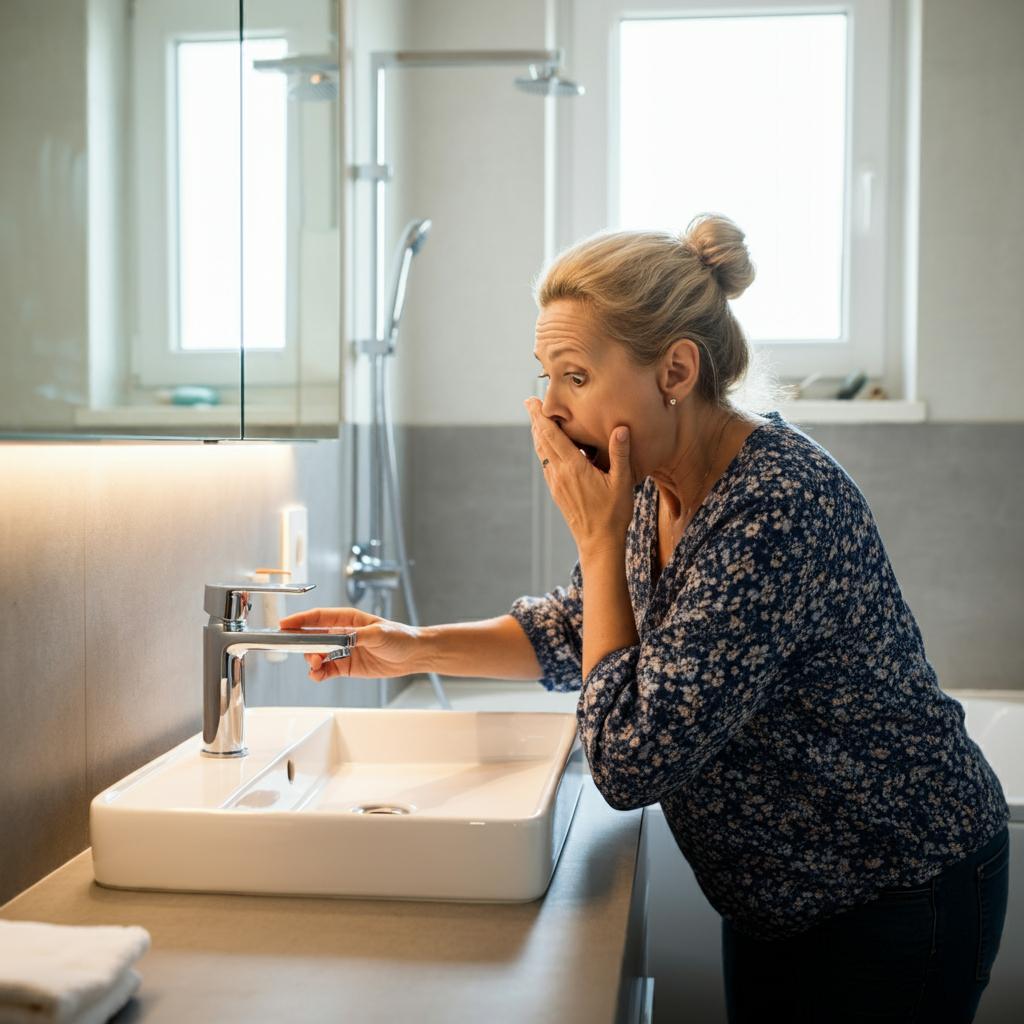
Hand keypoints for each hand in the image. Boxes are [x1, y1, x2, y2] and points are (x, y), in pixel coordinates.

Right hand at [277, 607, 421, 681]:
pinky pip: (326, 670)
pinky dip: (319, 674)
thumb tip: (342, 639)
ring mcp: (343, 650)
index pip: (319, 617)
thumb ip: (358, 636)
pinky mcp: (346, 666)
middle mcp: (342, 633)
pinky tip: (318, 676)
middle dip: (302, 644)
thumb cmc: (399, 636)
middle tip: (300, 651)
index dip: (300, 620)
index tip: (284, 624)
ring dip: (312, 661)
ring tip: (316, 666)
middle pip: (313, 637)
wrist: (413, 655)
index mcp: (348, 619)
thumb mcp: (380, 633)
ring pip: (317, 655)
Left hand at [525, 397, 633, 558]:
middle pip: (541, 441)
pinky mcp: (557, 492)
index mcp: (573, 467)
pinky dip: (544, 450)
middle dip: (535, 420)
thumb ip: (620, 454)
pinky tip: (549, 448)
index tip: (531, 400)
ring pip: (542, 453)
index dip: (540, 416)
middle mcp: (560, 474)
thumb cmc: (614, 513)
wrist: (598, 542)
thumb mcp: (622, 482)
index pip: (551, 435)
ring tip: (537, 420)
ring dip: (538, 435)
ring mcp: (556, 484)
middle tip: (530, 402)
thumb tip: (621, 428)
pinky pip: (546, 465)